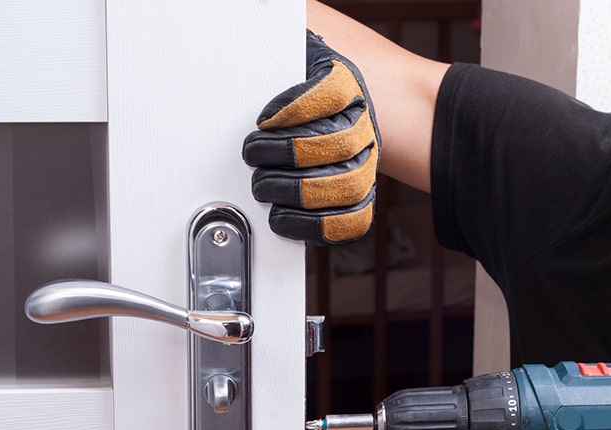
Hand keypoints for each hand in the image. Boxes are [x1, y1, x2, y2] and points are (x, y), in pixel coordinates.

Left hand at [242, 30, 379, 244]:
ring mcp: (364, 165)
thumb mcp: (293, 54)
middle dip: (286, 154)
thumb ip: (282, 40)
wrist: (351, 114)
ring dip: (298, 191)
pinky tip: (284, 218)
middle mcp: (363, 126)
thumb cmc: (305, 88)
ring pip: (346, 186)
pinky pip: (350, 222)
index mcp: (347, 85)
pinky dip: (315, 227)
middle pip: (337, 144)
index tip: (264, 117)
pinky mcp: (357, 199)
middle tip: (253, 155)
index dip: (294, 109)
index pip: (330, 93)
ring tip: (264, 187)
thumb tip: (247, 22)